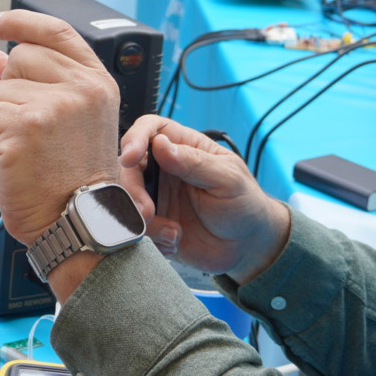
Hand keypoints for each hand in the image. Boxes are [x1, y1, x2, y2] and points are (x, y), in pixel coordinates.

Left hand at [0, 10, 122, 244]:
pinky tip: (13, 163)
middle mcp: (81, 89)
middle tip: (29, 133)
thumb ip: (28, 84)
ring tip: (26, 153)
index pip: (56, 33)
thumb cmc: (72, 183)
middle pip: (18, 59)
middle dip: (8, 94)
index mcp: (97, 84)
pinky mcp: (26, 125)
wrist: (79, 224)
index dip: (20, 22)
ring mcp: (55, 104)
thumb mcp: (60, 123)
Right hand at [119, 116, 291, 282]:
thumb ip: (194, 162)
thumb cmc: (244, 204)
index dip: (135, 138)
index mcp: (183, 148)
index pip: (150, 130)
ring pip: (127, 201)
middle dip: (132, 190)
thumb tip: (160, 145)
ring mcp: (156, 198)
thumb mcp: (227, 179)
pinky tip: (176, 241)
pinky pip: (137, 229)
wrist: (248, 246)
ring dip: (143, 220)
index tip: (131, 157)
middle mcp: (164, 170)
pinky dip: (154, 238)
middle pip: (129, 167)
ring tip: (172, 233)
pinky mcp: (154, 225)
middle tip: (147, 212)